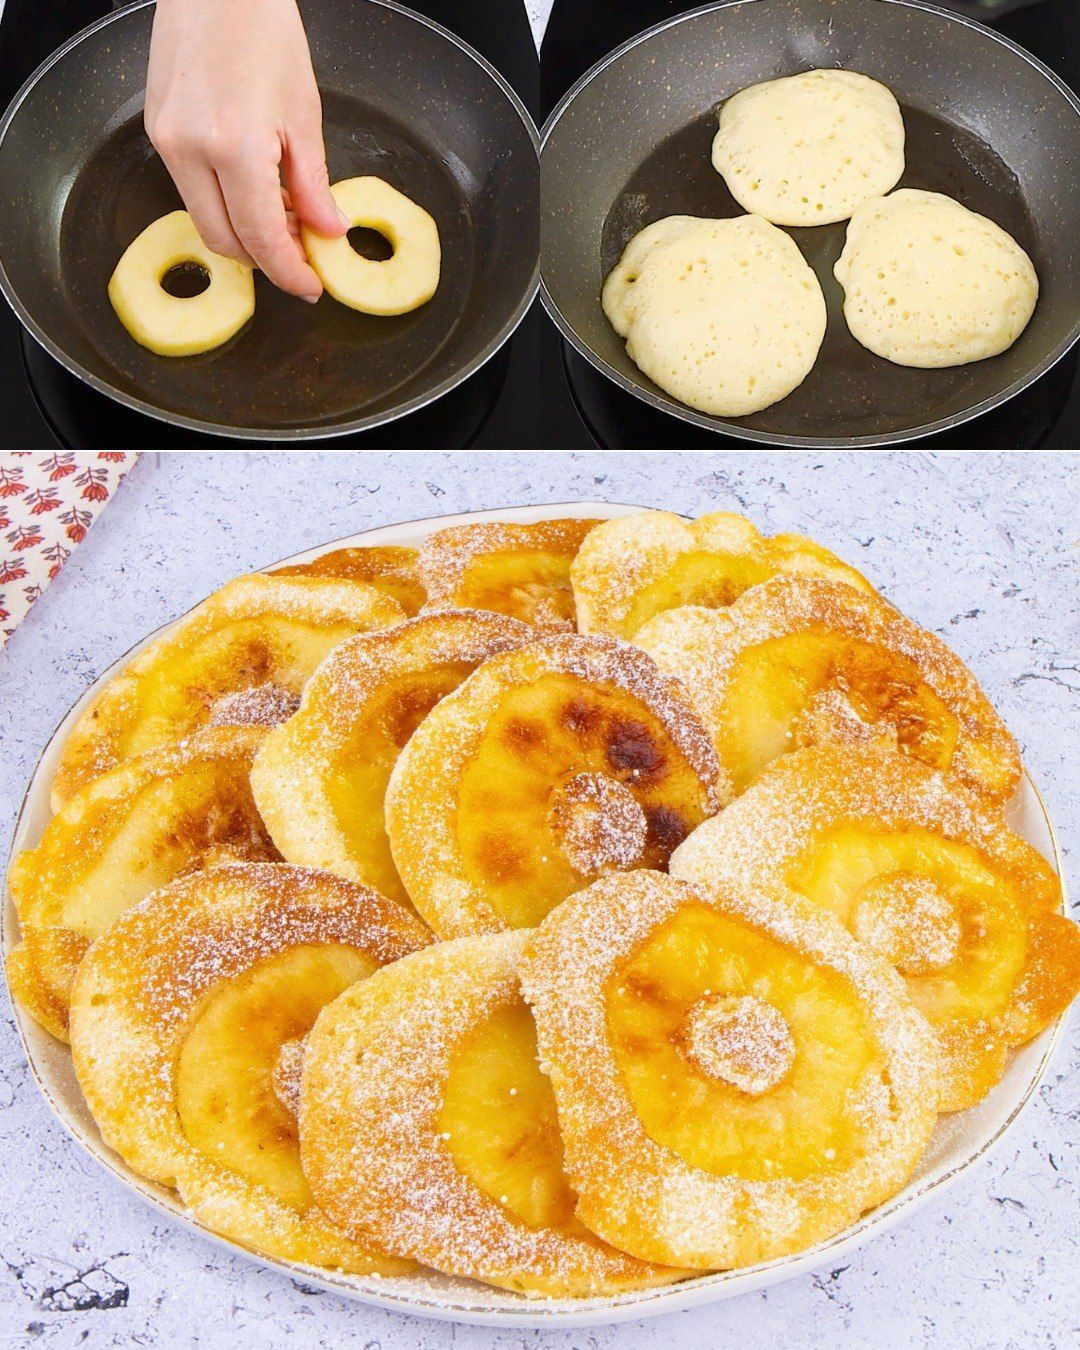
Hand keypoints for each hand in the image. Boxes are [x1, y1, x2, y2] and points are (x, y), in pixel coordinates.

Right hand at [145, 0, 346, 299]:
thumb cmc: (262, 30)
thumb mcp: (304, 112)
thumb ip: (312, 182)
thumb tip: (327, 230)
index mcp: (235, 147)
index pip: (262, 238)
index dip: (289, 272)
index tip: (310, 285)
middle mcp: (191, 150)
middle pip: (226, 242)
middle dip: (265, 260)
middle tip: (301, 257)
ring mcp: (167, 141)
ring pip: (205, 220)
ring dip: (244, 234)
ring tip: (284, 221)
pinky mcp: (157, 131)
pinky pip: (191, 190)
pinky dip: (224, 204)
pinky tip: (255, 193)